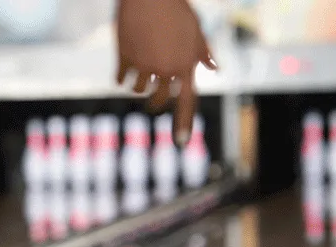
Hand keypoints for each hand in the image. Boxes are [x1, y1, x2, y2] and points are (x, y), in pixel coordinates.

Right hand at [116, 0, 216, 143]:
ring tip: (138, 73)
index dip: (184, 123)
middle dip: (155, 102)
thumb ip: (202, 51)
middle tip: (152, 101)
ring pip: (138, 90)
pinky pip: (121, 79)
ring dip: (137, 85)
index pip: (187, 101)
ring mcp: (145, 65)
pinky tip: (122, 71)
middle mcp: (166, 69)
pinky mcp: (125, 58)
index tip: (182, 143)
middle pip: (159, 100)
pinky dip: (121, 77)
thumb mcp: (195, 29)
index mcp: (186, 64)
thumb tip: (214, 68)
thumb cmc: (175, 8)